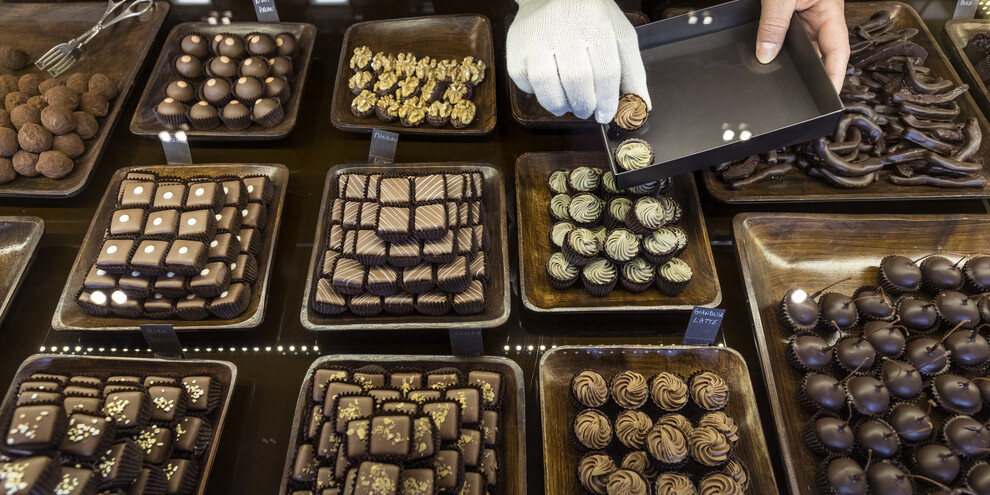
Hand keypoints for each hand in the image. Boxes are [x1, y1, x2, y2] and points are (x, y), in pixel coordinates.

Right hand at [506, 0, 650, 123]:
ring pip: (546, 86)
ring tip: (567, 104)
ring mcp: (536, 37)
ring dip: (559, 105)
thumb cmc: (590, 17)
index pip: (605, 71)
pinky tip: (548, 86)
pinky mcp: (515, 46)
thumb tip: (643, 105)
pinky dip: (537, 93)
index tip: (605, 115)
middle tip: (586, 110)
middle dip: (584, 105)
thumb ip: (632, 69)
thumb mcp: (618, 33)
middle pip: (577, 80)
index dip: (607, 101)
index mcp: (595, 23)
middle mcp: (564, 27)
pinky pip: (524, 82)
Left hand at [756, 0, 849, 91]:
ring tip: (781, 78)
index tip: (830, 97)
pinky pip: (788, 37)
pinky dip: (780, 49)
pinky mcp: (792, 14)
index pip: (837, 51)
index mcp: (829, 12)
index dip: (835, 76)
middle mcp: (820, 17)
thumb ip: (774, 24)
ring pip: (802, 47)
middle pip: (820, 53)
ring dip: (792, 60)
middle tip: (798, 96)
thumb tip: (766, 54)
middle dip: (810, 74)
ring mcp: (807, 17)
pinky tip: (769, 58)